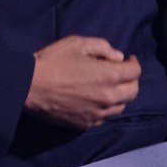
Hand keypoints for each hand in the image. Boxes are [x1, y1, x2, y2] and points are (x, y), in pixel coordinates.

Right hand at [24, 35, 140, 129]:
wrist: (31, 86)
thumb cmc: (53, 60)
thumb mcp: (77, 43)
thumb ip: (101, 47)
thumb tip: (118, 57)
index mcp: (108, 75)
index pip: (135, 72)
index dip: (134, 63)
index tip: (128, 59)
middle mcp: (108, 97)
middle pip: (133, 92)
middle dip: (131, 79)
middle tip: (121, 72)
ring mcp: (99, 114)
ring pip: (121, 107)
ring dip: (120, 95)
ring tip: (108, 86)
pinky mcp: (87, 124)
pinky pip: (105, 117)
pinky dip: (106, 107)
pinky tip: (95, 99)